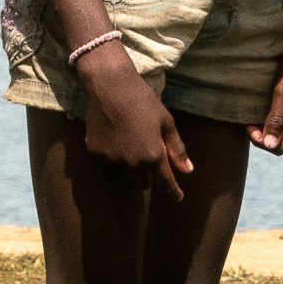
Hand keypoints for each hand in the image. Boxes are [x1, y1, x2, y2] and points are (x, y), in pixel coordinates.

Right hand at [77, 51, 194, 197]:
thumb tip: (188, 171)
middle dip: (147, 176)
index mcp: (152, 156)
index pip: (165, 184)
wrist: (109, 85)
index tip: (178, 198)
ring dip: (129, 167)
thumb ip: (176, 149)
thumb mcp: (166, 122)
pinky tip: (114, 135)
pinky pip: (108, 163)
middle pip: (141, 184)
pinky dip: (113, 156)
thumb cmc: (143, 100)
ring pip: (123, 175)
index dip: (173, 193)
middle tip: (149, 157)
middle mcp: (131, 163)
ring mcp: (111, 160)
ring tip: (130, 141)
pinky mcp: (95, 153)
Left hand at [251, 0, 282, 155]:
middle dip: (263, 133)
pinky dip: (274, 115)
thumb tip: (269, 146)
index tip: (247, 124)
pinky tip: (266, 104)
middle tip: (247, 117)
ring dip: (268, 124)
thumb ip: (276, 119)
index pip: (279, 146)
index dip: (260, 140)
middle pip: (282, 140)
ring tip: (254, 110)